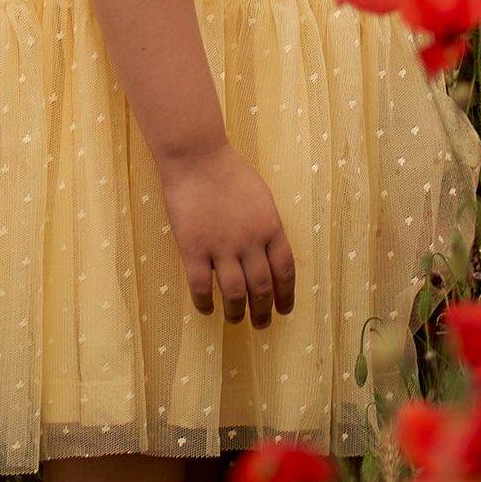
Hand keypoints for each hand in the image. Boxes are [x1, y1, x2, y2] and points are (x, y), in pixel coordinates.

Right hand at [159, 142, 295, 325]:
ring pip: (235, 293)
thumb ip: (268, 227)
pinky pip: (201, 286)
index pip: (285, 271)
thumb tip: (270, 254)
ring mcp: (221, 247)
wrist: (197, 157)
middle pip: (262, 287)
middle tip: (261, 324)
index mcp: (271, 228)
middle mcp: (250, 242)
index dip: (286, 295)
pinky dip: (205, 303)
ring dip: (237, 312)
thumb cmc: (229, 172)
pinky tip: (207, 309)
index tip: (284, 310)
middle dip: (264, 311)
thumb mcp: (262, 198)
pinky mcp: (194, 248)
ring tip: (235, 320)